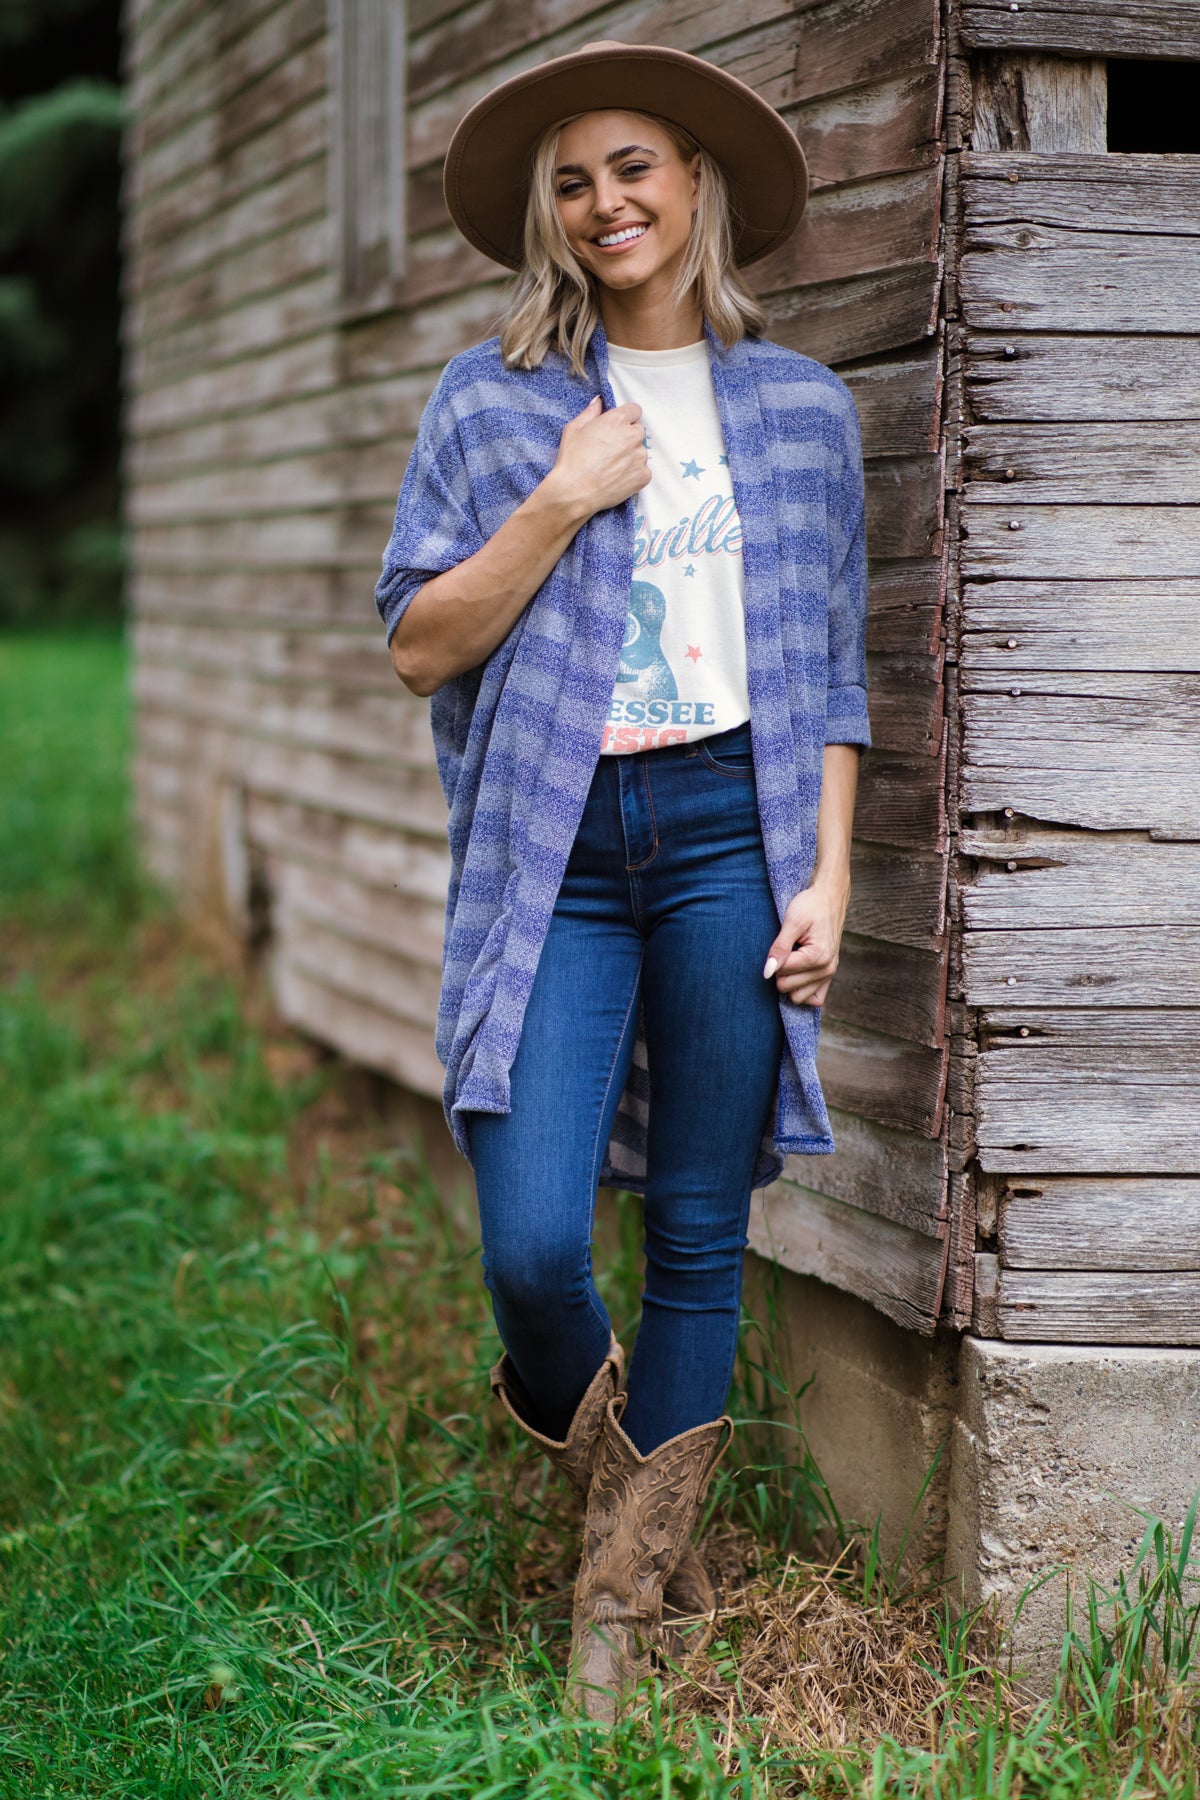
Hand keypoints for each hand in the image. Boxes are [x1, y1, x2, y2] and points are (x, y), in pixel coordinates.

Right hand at [544, 396, 650, 520]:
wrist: (575, 491)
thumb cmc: (572, 459)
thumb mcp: (574, 429)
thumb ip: (590, 412)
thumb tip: (598, 402)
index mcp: (618, 420)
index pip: (634, 410)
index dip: (626, 418)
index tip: (618, 426)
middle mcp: (633, 436)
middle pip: (638, 431)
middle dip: (627, 437)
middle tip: (611, 450)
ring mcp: (640, 457)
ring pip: (640, 451)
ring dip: (631, 456)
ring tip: (611, 467)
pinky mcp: (643, 476)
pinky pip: (643, 470)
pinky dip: (633, 473)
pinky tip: (617, 478)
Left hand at [762, 873, 850, 1007]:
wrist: (830, 896)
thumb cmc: (810, 905)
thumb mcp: (791, 922)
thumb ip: (779, 948)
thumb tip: (767, 972)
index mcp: (818, 956)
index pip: (782, 973)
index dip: (774, 960)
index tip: (780, 944)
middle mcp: (827, 969)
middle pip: (788, 988)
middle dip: (780, 972)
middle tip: (785, 951)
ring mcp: (830, 973)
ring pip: (799, 997)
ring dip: (790, 982)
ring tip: (792, 960)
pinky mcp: (829, 974)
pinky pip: (815, 998)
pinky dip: (803, 990)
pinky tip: (798, 974)